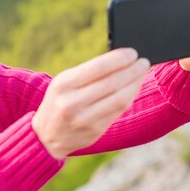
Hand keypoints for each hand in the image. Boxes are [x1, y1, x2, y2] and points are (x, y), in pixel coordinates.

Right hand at [32, 48, 150, 159]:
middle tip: (143, 62)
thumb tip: (120, 60)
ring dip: (135, 84)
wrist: (46, 137)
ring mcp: (84, 119)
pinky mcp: (95, 131)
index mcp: (63, 85)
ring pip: (119, 98)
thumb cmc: (59, 102)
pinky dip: (129, 97)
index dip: (120, 59)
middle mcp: (72, 103)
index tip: (133, 53)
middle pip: (112, 83)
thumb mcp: (63, 83)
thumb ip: (88, 73)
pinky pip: (118, 111)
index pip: (98, 67)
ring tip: (141, 73)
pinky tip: (133, 88)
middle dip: (132, 70)